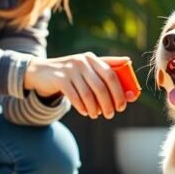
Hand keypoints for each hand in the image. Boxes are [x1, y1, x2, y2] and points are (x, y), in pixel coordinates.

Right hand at [23, 53, 138, 118]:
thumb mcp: (88, 68)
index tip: (123, 105)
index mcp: (92, 58)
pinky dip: (82, 107)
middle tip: (111, 114)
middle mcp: (82, 61)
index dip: (119, 92)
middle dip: (108, 103)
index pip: (111, 74)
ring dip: (95, 108)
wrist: (42, 72)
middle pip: (101, 86)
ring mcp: (70, 70)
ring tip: (96, 115)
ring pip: (88, 94)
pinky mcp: (59, 79)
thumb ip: (107, 72)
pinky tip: (86, 112)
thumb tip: (132, 80)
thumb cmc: (72, 74)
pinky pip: (75, 97)